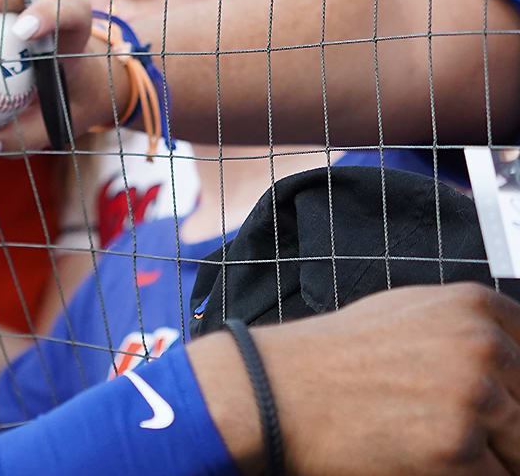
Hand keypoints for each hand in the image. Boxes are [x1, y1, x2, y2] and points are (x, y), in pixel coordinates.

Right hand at [187, 284, 519, 474]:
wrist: (272, 392)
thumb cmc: (332, 358)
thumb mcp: (408, 316)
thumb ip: (471, 332)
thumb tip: (514, 368)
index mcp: (475, 307)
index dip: (515, 391)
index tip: (499, 408)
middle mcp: (483, 345)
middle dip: (504, 431)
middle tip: (452, 431)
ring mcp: (472, 396)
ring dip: (489, 458)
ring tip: (434, 445)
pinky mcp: (456, 448)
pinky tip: (425, 463)